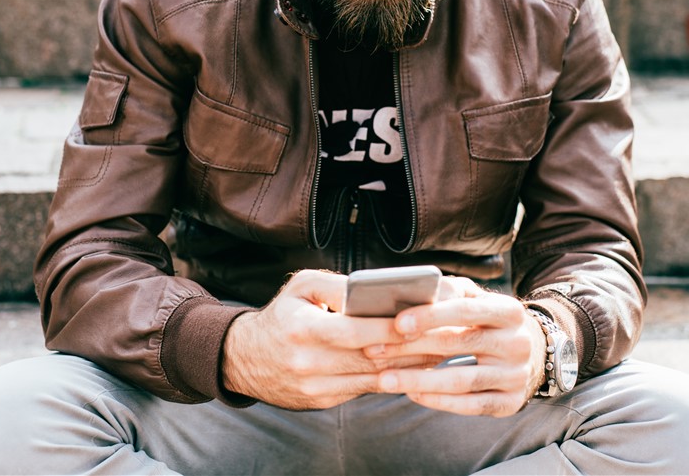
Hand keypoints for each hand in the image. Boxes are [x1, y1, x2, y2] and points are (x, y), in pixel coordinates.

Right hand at [221, 269, 437, 409]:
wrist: (244, 359)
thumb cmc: (282, 314)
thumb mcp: (302, 287)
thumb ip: (338, 286)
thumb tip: (375, 291)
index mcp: (302, 328)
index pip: (355, 330)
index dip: (390, 327)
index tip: (422, 320)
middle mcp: (307, 362)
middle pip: (370, 358)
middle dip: (410, 349)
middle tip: (444, 337)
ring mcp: (314, 387)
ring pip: (371, 378)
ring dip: (408, 367)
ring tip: (439, 352)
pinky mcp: (321, 402)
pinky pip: (362, 390)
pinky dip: (390, 379)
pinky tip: (413, 368)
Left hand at [363, 277, 547, 416]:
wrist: (529, 352)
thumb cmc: (485, 320)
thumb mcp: (474, 299)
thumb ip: (447, 292)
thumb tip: (408, 291)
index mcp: (509, 310)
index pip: (466, 310)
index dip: (430, 316)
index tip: (397, 323)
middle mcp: (517, 343)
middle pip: (458, 344)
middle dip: (411, 348)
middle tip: (374, 352)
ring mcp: (516, 376)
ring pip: (461, 381)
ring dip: (417, 380)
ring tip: (383, 380)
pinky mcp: (509, 403)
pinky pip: (469, 405)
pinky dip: (437, 400)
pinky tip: (412, 394)